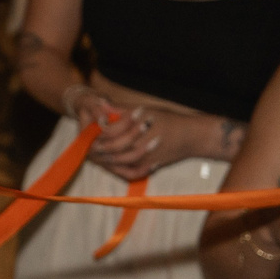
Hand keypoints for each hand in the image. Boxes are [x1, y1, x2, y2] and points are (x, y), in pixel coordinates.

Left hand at [87, 104, 205, 180]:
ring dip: (103, 157)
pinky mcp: (149, 167)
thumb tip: (101, 104)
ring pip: (117, 162)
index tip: (90, 125)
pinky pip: (130, 173)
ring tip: (95, 152)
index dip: (95, 129)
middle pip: (109, 148)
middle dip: (95, 145)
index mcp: (135, 127)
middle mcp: (139, 145)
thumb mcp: (144, 109)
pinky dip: (118, 171)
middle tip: (88, 141)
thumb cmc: (168, 119)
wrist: (191, 136)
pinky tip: (111, 165)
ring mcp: (144, 158)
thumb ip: (121, 109)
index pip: (107, 131)